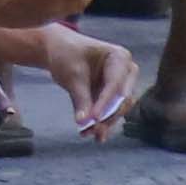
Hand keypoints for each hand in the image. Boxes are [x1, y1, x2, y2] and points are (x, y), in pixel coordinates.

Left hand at [34, 25, 139, 140]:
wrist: (59, 50)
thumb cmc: (67, 54)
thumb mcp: (73, 75)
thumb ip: (80, 98)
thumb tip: (84, 122)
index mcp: (120, 57)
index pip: (115, 84)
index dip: (105, 103)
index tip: (95, 119)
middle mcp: (126, 72)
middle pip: (121, 99)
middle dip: (107, 116)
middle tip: (93, 129)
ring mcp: (120, 85)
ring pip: (117, 110)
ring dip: (103, 123)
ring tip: (87, 134)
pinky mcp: (111, 97)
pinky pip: (108, 113)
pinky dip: (99, 123)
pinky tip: (90, 134)